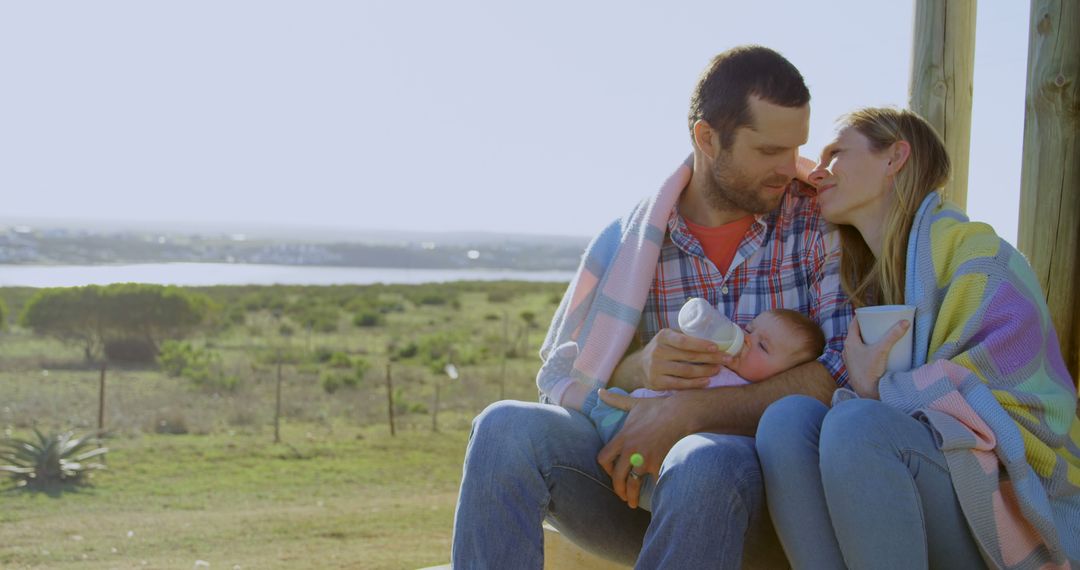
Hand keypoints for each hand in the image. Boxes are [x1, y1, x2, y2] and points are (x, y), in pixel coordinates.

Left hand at [595, 389, 690, 508]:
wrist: (682, 413)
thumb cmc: (659, 408)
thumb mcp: (635, 403)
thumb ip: (616, 401)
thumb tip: (600, 392)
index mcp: (623, 438)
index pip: (604, 458)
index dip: (605, 468)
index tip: (611, 473)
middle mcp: (631, 451)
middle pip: (617, 476)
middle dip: (618, 489)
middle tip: (622, 495)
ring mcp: (645, 459)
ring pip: (633, 485)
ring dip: (632, 496)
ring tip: (633, 503)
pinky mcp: (660, 465)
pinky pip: (654, 485)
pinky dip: (654, 493)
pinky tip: (654, 499)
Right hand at [640, 328, 726, 390]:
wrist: (638, 367)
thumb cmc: (661, 349)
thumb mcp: (668, 337)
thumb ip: (684, 335)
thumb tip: (711, 328)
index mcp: (663, 337)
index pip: (684, 341)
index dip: (701, 344)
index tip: (717, 347)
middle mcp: (658, 352)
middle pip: (689, 357)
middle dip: (711, 358)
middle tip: (727, 359)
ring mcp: (656, 368)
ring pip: (686, 371)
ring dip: (706, 371)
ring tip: (718, 369)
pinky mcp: (657, 383)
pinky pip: (680, 384)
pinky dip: (695, 384)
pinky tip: (706, 381)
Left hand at [842, 316, 909, 398]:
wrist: (866, 393)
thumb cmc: (870, 371)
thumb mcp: (882, 350)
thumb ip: (893, 335)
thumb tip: (905, 322)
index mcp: (850, 342)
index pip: (854, 324)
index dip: (862, 316)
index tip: (871, 312)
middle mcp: (847, 350)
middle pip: (856, 334)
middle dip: (867, 328)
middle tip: (879, 324)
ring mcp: (850, 360)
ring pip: (857, 345)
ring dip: (866, 340)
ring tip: (879, 336)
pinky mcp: (855, 368)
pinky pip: (859, 355)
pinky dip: (866, 350)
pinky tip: (876, 353)